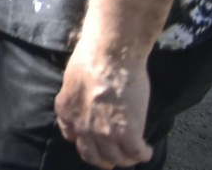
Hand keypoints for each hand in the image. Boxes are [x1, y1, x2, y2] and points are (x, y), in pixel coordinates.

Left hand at [54, 36, 152, 168]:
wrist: (110, 53)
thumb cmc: (94, 56)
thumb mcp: (73, 79)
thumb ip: (78, 96)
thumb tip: (88, 99)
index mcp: (66, 111)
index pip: (72, 137)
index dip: (86, 142)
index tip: (95, 141)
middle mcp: (80, 127)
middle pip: (92, 156)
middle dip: (105, 159)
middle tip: (115, 156)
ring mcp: (102, 133)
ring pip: (115, 158)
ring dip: (126, 158)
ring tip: (134, 152)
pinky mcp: (126, 134)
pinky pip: (135, 153)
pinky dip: (143, 154)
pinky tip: (146, 149)